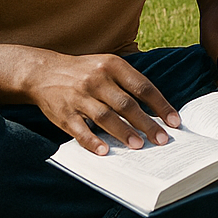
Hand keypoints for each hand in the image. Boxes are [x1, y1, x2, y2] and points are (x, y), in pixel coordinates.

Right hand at [25, 51, 180, 154]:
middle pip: (127, 104)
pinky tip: (105, 151)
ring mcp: (79, 96)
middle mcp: (97, 79)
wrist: (43, 72)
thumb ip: (129, 83)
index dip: (160, 105)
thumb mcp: (108, 65)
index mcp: (113, 65)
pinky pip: (80, 130)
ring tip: (139, 146)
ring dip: (124, 132)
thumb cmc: (85, 71)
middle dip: (147, 123)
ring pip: (106, 116)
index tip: (174, 122)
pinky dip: (92, 142)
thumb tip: (156, 110)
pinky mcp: (63, 113)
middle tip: (162, 139)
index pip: (143, 87)